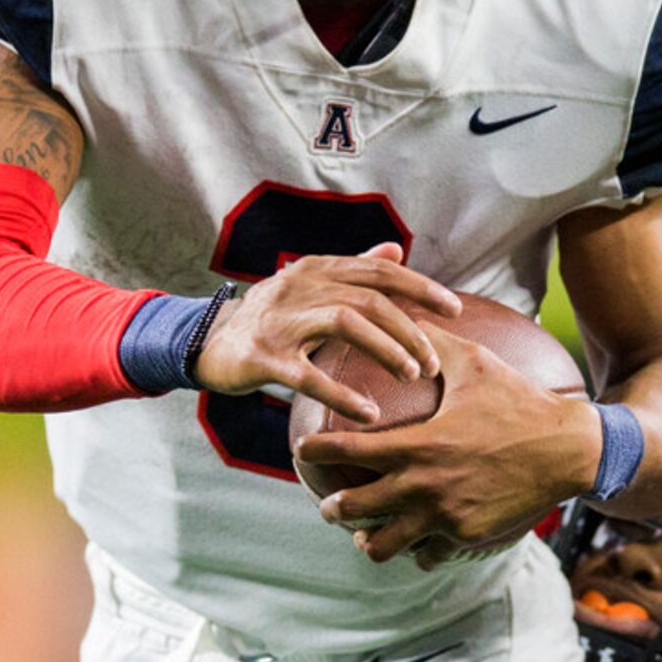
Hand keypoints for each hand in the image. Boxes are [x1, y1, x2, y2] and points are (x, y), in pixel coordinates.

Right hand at [192, 244, 461, 422]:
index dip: (420, 288)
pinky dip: (342, 394)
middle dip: (409, 330)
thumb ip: (352, 269)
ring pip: (345, 323)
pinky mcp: (262, 356)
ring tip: (411, 375)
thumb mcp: (310, 287)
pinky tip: (368, 412)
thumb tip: (395, 250)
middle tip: (432, 363)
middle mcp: (300, 287)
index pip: (379, 271)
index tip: (455, 309)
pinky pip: (309, 376)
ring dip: (386, 350)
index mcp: (316, 269)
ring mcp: (280, 320)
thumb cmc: (270, 318)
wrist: (207, 342)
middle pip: (369, 299)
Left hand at [295, 326, 601, 564]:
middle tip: (329, 503)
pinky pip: (426, 556)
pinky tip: (415, 542)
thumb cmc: (520, 401)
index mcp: (418, 444)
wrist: (569, 449)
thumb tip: (407, 313)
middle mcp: (424, 486)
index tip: (302, 450)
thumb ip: (434, 344)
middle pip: (354, 509)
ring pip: (383, 546)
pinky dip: (416, 550)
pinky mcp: (467, 535)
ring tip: (364, 533)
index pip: (347, 452)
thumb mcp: (475, 365)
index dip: (316, 451)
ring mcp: (445, 516)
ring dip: (368, 540)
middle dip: (333, 508)